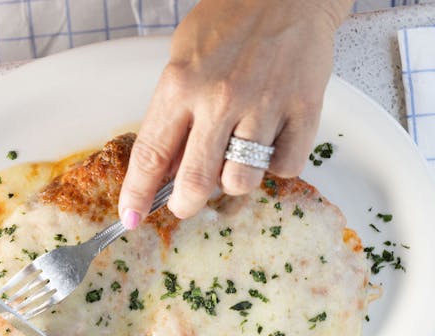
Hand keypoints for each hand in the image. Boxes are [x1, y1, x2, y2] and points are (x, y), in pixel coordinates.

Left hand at [117, 0, 352, 226]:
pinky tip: (270, 142)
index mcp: (181, 84)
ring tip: (235, 158)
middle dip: (185, 204)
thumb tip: (166, 166)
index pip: (151, 155)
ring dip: (233, 182)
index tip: (130, 217)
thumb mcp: (184, 56)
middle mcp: (220, 99)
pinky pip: (284, 167)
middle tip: (186, 202)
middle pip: (196, 183)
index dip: (137, 195)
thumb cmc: (232, 19)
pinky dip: (275, 164)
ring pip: (241, 182)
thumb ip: (174, 111)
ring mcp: (265, 107)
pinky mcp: (304, 111)